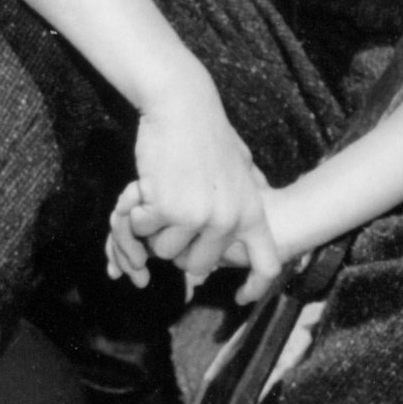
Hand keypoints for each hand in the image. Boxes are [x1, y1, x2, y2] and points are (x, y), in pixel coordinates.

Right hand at [106, 82, 282, 297]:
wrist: (182, 104)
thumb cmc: (206, 131)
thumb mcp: (241, 164)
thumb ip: (247, 191)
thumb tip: (251, 212)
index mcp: (251, 211)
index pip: (266, 264)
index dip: (255, 287)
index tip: (241, 299)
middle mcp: (229, 220)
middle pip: (196, 266)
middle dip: (177, 247)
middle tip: (171, 217)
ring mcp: (199, 218)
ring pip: (165, 251)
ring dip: (154, 228)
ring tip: (161, 193)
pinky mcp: (169, 210)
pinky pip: (142, 230)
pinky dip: (136, 213)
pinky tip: (146, 186)